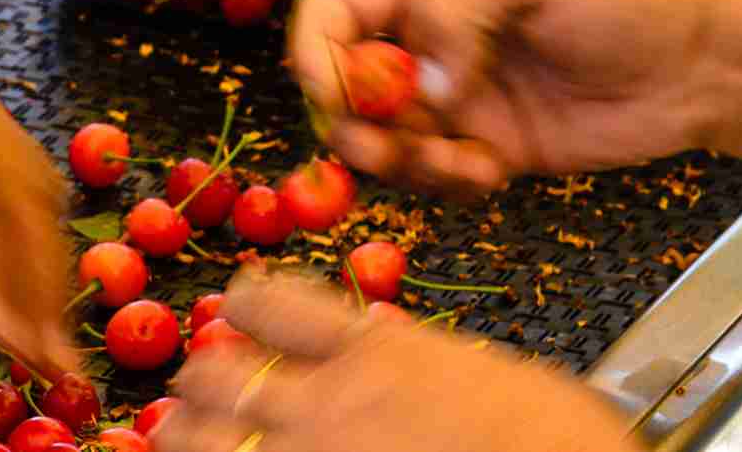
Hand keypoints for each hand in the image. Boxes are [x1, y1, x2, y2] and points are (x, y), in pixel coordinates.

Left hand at [155, 265, 640, 451]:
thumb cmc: (562, 448)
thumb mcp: (494, 382)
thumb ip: (426, 368)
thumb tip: (392, 361)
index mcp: (379, 355)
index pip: (272, 304)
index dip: (243, 307)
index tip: (236, 312)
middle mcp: (327, 406)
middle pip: (214, 370)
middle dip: (200, 379)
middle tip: (199, 390)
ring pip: (195, 436)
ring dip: (182, 433)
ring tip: (179, 437)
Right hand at [287, 0, 741, 196]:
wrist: (707, 61)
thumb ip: (455, 12)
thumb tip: (421, 84)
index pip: (332, 14)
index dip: (314, 55)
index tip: (331, 96)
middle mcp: (428, 41)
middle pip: (343, 89)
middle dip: (357, 125)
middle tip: (395, 147)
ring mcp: (455, 98)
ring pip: (382, 142)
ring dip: (405, 163)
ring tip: (462, 163)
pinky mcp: (485, 148)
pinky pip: (432, 178)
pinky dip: (446, 184)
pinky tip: (491, 173)